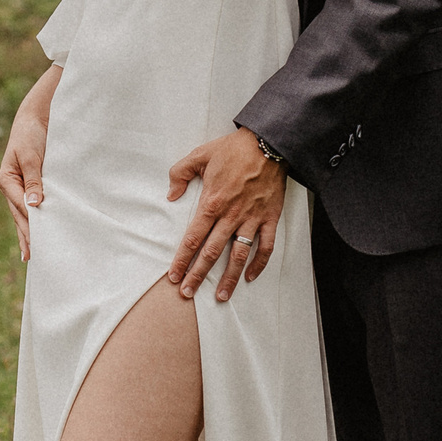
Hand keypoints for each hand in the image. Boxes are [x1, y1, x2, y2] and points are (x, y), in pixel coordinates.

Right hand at [0, 69, 59, 258]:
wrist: (36, 118)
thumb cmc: (31, 135)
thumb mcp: (32, 156)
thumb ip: (34, 180)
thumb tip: (35, 205)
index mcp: (7, 181)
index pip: (21, 208)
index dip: (30, 224)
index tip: (39, 242)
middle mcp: (11, 187)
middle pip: (20, 216)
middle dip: (27, 236)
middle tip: (33, 258)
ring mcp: (20, 188)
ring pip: (25, 215)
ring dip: (30, 232)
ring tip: (32, 255)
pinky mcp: (31, 186)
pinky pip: (32, 207)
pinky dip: (36, 221)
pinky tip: (37, 235)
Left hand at [165, 128, 285, 303]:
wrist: (267, 143)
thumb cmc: (233, 149)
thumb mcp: (199, 155)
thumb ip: (180, 174)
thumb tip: (171, 194)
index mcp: (212, 203)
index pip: (193, 238)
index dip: (182, 259)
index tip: (174, 276)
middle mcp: (231, 216)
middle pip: (211, 253)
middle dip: (198, 275)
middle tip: (188, 293)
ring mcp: (252, 219)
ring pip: (238, 256)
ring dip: (229, 278)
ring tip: (221, 297)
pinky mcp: (270, 218)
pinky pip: (266, 246)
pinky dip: (259, 264)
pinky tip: (250, 277)